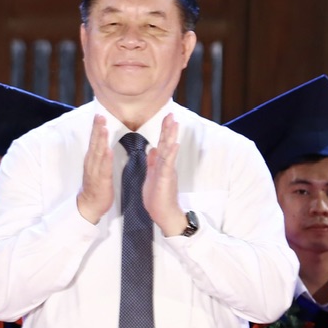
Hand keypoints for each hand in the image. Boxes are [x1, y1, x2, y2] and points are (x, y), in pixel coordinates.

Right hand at [76, 114, 112, 223]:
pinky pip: (104, 168)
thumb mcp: (98, 168)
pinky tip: (108, 151)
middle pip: (94, 143)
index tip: (99, 114)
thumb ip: (101, 155)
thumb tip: (104, 143)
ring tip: (103, 128)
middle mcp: (92, 163)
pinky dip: (105, 159)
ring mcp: (95, 171)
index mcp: (92, 159)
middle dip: (97, 129)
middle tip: (99, 115)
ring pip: (98, 153)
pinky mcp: (101, 181)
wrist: (90, 205)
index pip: (94, 140)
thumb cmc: (96, 186)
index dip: (96, 127)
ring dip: (100, 140)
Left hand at [144, 113, 185, 235]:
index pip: (163, 144)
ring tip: (174, 123)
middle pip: (168, 144)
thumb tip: (154, 149)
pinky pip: (168, 165)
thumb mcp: (153, 175)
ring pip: (170, 151)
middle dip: (169, 128)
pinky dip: (171, 154)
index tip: (166, 117)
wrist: (163, 214)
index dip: (164, 131)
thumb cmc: (157, 197)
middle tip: (171, 114)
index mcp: (162, 164)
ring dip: (171, 137)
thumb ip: (154, 162)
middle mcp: (167, 165)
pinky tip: (174, 144)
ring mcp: (167, 171)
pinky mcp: (166, 179)